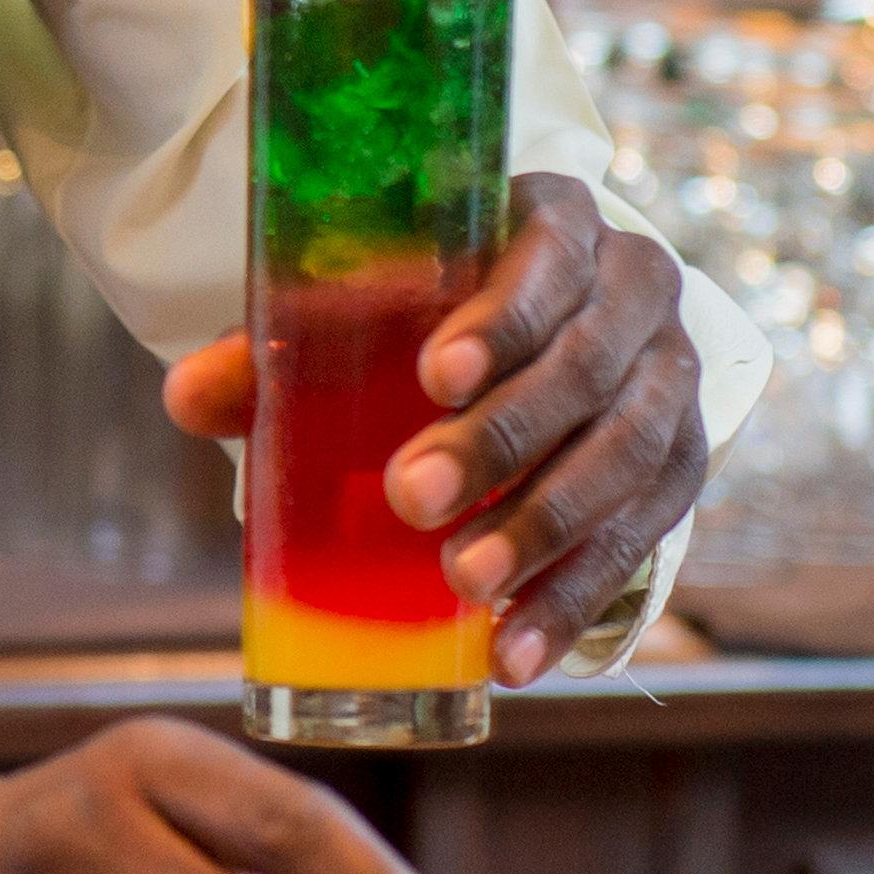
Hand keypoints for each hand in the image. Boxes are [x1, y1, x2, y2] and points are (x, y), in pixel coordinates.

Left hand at [160, 175, 708, 682]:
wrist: (533, 339)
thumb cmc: (426, 314)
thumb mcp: (363, 311)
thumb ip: (278, 347)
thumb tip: (189, 397)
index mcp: (559, 221)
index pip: (546, 256)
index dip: (497, 316)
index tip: (429, 376)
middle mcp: (636, 288)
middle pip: (588, 365)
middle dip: (502, 438)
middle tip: (414, 499)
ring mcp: (673, 378)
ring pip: (629, 455)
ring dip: (545, 527)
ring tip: (465, 585)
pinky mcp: (683, 464)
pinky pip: (646, 536)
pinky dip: (576, 598)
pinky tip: (515, 653)